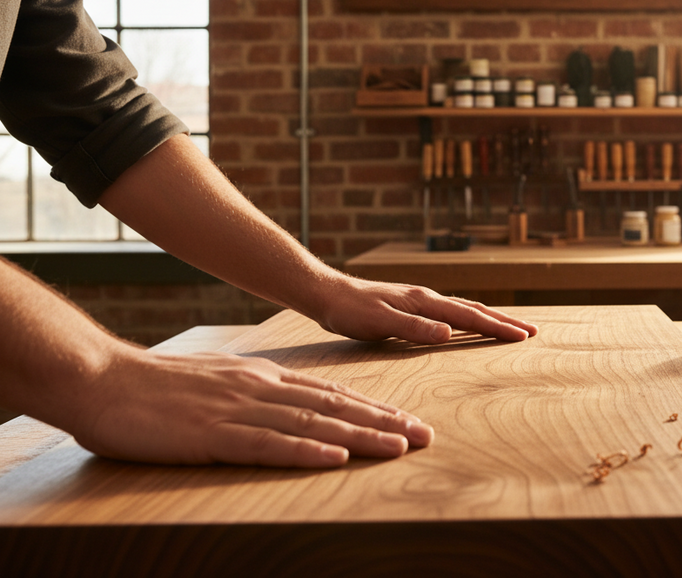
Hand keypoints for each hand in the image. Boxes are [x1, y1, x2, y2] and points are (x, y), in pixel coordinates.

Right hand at [75, 348, 433, 467]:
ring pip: (313, 425)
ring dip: (360, 437)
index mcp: (261, 378)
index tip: (407, 421)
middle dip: (383, 422)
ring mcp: (238, 410)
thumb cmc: (154, 387)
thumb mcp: (216, 382)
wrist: (102, 378)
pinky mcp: (212, 435)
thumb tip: (284, 405)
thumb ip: (252, 393)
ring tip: (399, 447)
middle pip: (334, 407)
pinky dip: (305, 452)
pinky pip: (267, 445)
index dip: (372, 409)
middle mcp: (260, 389)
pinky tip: (335, 459)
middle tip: (424, 436)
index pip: (329, 395)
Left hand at [315, 275, 538, 344]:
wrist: (327, 294)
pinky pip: (451, 312)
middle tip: (531, 332)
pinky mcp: (413, 305)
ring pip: (464, 309)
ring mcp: (422, 300)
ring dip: (490, 318)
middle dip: (503, 321)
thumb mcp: (379, 323)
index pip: (469, 317)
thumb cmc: (350, 311)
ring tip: (510, 327)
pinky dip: (470, 318)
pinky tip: (469, 323)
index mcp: (425, 302)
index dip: (497, 328)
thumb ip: (414, 329)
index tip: (522, 336)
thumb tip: (449, 334)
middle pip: (474, 309)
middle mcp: (428, 297)